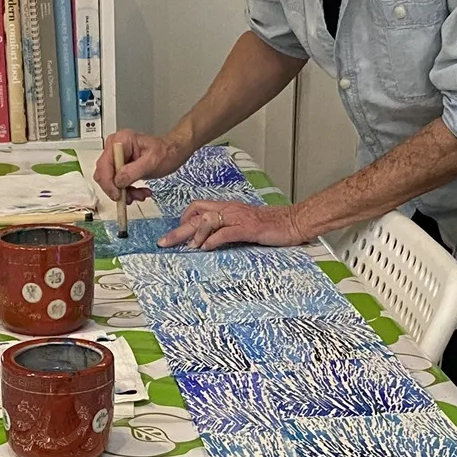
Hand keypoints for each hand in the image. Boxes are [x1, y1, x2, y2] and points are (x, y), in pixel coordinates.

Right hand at [94, 129, 191, 203]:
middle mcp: (115, 147)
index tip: (118, 195)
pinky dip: (127, 191)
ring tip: (140, 194)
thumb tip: (118, 181)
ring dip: (124, 192)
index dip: (109, 183)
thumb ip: (132, 171)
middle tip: (130, 197)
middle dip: (117, 189)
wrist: (173, 153)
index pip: (104, 165)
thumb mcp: (151, 162)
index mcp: (121, 141)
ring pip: (110, 181)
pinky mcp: (120, 166)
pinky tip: (139, 192)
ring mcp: (117, 157)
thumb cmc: (166, 152)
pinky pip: (117, 183)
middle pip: (104, 174)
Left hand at [159, 200, 309, 250]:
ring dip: (195, 236)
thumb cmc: (271, 225)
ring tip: (188, 248)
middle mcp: (230, 210)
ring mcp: (238, 218)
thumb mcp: (244, 224)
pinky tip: (206, 249)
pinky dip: (212, 241)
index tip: (176, 233)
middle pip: (196, 216)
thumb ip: (227, 228)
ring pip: (207, 222)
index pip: (198, 207)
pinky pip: (225, 233)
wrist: (293, 221)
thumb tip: (209, 239)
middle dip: (178, 230)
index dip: (184, 219)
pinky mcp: (248, 228)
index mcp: (228, 208)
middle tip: (163, 242)